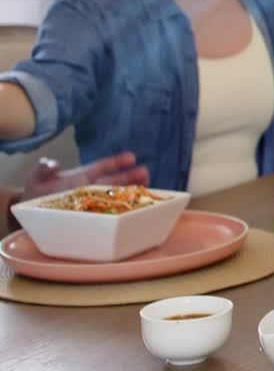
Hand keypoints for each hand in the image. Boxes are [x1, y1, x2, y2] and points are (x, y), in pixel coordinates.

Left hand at [21, 152, 149, 202]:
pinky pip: (109, 208)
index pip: (100, 167)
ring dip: (131, 189)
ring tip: (147, 185)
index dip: (115, 162)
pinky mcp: (91, 213)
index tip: (131, 157)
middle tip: (146, 171)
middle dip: (129, 176)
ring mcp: (92, 200)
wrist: (29, 213)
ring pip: (114, 193)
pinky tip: (135, 205)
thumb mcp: (36, 179)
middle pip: (112, 181)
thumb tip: (53, 164)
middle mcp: (90, 187)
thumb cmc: (35, 194)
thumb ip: (43, 169)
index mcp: (80, 176)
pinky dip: (122, 206)